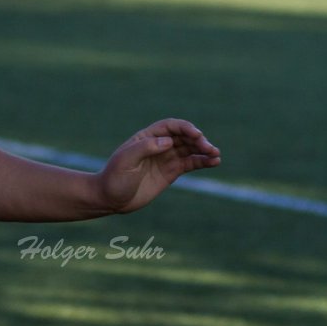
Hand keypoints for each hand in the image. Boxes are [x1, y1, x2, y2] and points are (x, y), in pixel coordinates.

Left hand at [96, 118, 220, 213]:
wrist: (111, 199)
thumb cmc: (114, 177)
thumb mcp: (125, 161)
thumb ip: (145, 148)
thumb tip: (168, 141)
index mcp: (146, 137)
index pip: (170, 126)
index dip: (185, 128)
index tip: (196, 135)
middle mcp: (158, 145)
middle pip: (183, 137)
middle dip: (198, 140)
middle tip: (208, 148)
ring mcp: (166, 158)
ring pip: (189, 149)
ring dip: (204, 150)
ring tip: (216, 154)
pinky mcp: (171, 172)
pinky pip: (190, 163)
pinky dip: (202, 162)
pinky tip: (214, 162)